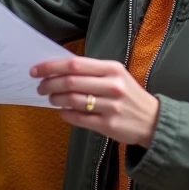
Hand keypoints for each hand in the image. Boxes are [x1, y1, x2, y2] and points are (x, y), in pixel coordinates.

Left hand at [33, 57, 159, 146]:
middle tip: (40, 87)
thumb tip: (59, 71)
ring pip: (73, 100)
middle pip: (71, 82)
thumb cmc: (129, 95)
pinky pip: (79, 119)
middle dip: (49, 84)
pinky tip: (62, 112)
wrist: (152, 120)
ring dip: (56, 100)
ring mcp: (111, 106)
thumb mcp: (116, 76)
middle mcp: (112, 85)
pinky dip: (66, 115)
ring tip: (51, 99)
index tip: (36, 70)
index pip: (74, 64)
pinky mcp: (108, 125)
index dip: (51, 67)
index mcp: (112, 69)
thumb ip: (92, 72)